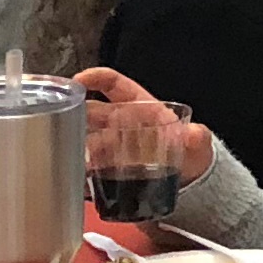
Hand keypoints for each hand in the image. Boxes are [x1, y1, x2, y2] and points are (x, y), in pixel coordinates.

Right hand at [74, 67, 215, 184]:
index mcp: (140, 106)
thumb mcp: (197, 143)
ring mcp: (112, 144)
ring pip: (85, 139)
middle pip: (91, 111)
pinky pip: (88, 166)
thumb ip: (197, 137)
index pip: (113, 84)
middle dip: (76, 114)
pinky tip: (77, 180)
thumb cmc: (191, 154)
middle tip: (65, 123)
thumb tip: (195, 134)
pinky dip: (81, 172)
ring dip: (76, 145)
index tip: (78, 81)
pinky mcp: (108, 167)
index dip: (96, 79)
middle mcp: (120, 122)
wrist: (190, 183)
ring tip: (71, 155)